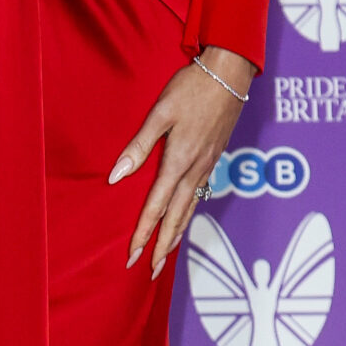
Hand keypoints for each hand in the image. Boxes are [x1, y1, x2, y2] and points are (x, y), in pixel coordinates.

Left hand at [108, 45, 254, 279]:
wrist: (230, 74)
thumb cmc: (191, 88)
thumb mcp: (160, 113)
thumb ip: (139, 147)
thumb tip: (116, 176)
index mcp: (179, 161)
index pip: (156, 206)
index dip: (144, 232)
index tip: (133, 255)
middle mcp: (195, 169)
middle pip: (176, 217)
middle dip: (161, 246)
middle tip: (149, 271)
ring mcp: (207, 166)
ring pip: (190, 210)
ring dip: (176, 235)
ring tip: (165, 257)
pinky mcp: (214, 159)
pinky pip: (199, 196)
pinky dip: (189, 216)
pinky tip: (183, 220)